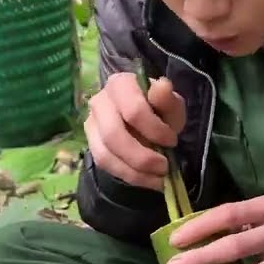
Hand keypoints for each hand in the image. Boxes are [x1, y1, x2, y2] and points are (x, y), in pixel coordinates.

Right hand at [84, 71, 186, 190]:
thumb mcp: (171, 105)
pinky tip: (148, 180)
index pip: (133, 110)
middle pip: (114, 135)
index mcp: (121, 84)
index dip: (154, 130)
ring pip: (106, 154)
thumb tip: (162, 86)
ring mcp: (91, 123)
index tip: (172, 141)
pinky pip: (105, 165)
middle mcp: (99, 101)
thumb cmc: (160, 110)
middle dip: (142, 157)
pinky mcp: (91, 144)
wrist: (146, 121)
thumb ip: (167, 100)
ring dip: (135, 171)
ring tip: (158, 178)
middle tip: (164, 166)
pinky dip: (128, 176)